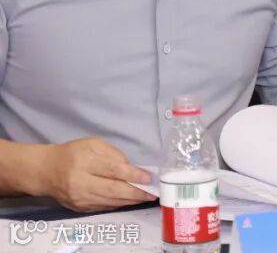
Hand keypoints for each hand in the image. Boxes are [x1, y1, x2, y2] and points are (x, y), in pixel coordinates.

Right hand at [32, 138, 153, 211]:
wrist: (47, 171)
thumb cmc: (74, 153)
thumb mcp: (94, 144)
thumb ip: (114, 154)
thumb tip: (133, 169)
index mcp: (84, 162)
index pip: (113, 170)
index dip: (133, 175)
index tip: (149, 177)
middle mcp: (80, 182)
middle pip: (113, 190)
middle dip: (136, 192)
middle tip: (153, 192)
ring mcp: (79, 198)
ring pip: (110, 201)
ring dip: (130, 200)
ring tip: (146, 196)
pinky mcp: (79, 208)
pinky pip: (104, 207)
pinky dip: (119, 204)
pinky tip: (130, 200)